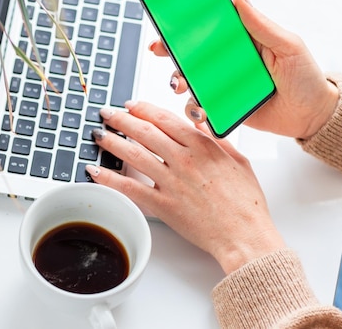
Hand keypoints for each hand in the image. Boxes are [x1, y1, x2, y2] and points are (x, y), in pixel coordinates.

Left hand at [86, 101, 285, 274]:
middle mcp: (184, 160)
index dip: (143, 109)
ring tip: (99, 135)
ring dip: (112, 142)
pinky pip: (130, 189)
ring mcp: (172, 182)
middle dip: (121, 119)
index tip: (130, 105)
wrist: (244, 235)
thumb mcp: (238, 160)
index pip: (165, 119)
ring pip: (134, 155)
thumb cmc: (246, 203)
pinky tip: (95, 171)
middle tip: (107, 114)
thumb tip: (199, 123)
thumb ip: (216, 139)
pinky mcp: (164, 205)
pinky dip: (110, 179)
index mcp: (203, 146)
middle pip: (145, 132)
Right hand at [152, 0, 338, 139]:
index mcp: (240, 40)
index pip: (207, 26)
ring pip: (189, 81)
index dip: (185, 21)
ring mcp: (222, 85)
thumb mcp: (287, 44)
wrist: (312, 116)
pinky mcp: (222, 108)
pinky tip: (201, 110)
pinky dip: (194, 109)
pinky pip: (199, 108)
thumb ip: (259, 22)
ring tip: (182, 85)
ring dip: (178, 81)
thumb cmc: (305, 76)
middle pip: (190, 53)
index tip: (166, 18)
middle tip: (160, 49)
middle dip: (169, 50)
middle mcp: (226, 61)